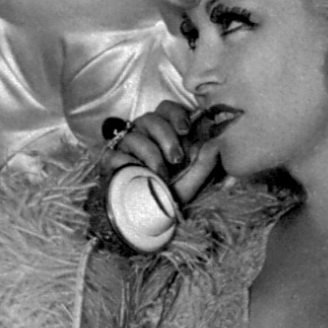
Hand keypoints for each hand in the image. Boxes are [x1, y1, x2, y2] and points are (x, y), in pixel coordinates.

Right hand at [102, 101, 218, 204]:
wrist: (144, 218)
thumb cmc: (168, 195)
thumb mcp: (192, 181)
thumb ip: (205, 162)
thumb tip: (217, 142)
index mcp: (163, 133)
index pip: (167, 109)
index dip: (176, 114)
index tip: (185, 130)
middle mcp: (144, 135)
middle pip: (151, 118)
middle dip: (166, 137)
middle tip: (176, 159)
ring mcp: (125, 147)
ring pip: (134, 136)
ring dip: (151, 155)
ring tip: (160, 176)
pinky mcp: (110, 161)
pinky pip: (116, 154)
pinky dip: (129, 165)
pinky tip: (137, 176)